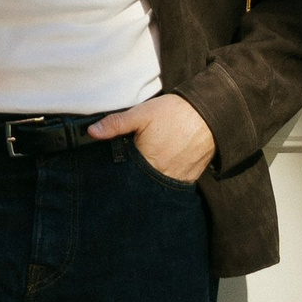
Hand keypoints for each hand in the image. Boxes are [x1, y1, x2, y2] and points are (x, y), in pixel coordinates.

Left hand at [89, 91, 215, 181]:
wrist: (210, 115)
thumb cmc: (175, 113)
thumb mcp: (142, 113)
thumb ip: (116, 124)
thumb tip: (91, 132)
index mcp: (145, 161)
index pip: (123, 176)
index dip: (115, 173)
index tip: (107, 171)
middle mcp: (160, 175)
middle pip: (138, 185)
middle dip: (130, 180)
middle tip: (126, 171)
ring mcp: (176, 180)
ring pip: (154, 188)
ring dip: (146, 182)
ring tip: (142, 171)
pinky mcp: (188, 180)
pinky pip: (170, 186)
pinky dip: (163, 181)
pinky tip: (158, 171)